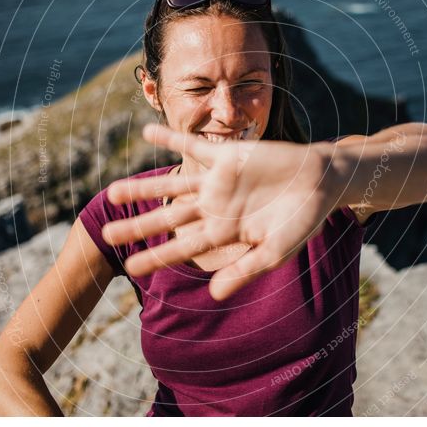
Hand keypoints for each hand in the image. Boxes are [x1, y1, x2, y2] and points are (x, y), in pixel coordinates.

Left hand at [102, 123, 338, 300]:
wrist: (320, 182)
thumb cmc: (301, 221)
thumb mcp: (275, 251)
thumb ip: (244, 270)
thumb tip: (215, 294)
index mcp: (223, 233)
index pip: (182, 248)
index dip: (156, 257)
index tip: (129, 268)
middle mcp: (214, 208)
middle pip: (167, 220)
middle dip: (138, 227)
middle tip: (106, 234)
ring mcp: (217, 182)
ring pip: (171, 186)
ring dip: (143, 188)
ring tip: (112, 193)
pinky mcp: (227, 156)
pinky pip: (193, 146)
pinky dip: (170, 139)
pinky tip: (147, 133)